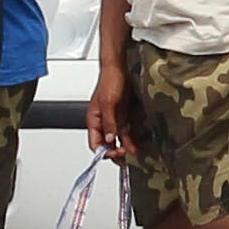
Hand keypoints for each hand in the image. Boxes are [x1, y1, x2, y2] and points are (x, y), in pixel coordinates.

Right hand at [87, 42, 129, 160]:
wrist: (120, 68)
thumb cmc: (110, 81)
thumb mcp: (109, 103)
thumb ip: (109, 122)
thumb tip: (111, 138)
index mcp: (94, 120)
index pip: (95, 143)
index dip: (104, 152)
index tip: (115, 154)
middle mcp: (102, 122)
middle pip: (106, 144)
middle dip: (114, 153)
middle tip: (125, 160)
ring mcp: (113, 120)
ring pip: (116, 140)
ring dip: (123, 149)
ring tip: (132, 156)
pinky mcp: (122, 116)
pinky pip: (125, 133)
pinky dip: (129, 141)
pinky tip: (135, 146)